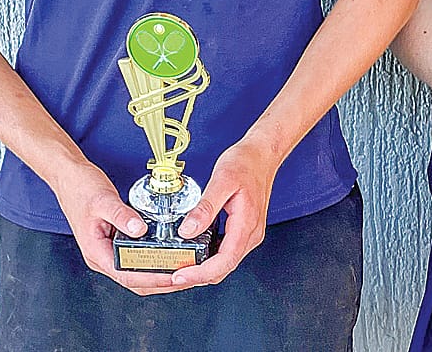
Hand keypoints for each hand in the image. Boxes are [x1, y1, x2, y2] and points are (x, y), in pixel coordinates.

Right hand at [51, 160, 184, 295]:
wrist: (69, 177)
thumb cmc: (80, 189)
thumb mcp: (103, 200)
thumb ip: (121, 215)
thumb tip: (139, 229)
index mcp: (95, 252)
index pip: (127, 276)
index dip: (152, 279)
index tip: (173, 277)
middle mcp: (101, 256)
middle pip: (134, 281)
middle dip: (160, 282)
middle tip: (185, 275)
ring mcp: (107, 250)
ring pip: (135, 272)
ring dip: (158, 273)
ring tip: (181, 268)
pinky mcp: (113, 241)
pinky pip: (135, 258)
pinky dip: (151, 260)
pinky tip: (166, 254)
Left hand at [166, 135, 279, 288]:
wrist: (262, 154)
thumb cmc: (247, 163)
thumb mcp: (222, 179)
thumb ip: (205, 207)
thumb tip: (187, 230)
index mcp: (246, 225)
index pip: (224, 262)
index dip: (200, 274)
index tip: (179, 276)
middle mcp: (250, 235)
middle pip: (222, 269)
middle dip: (195, 278)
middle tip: (169, 277)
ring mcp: (248, 234)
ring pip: (223, 264)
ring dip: (200, 271)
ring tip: (176, 269)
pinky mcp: (243, 231)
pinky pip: (224, 253)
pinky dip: (207, 260)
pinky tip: (192, 255)